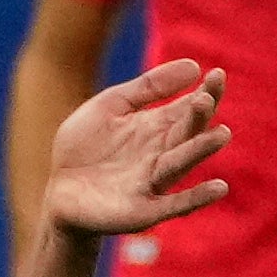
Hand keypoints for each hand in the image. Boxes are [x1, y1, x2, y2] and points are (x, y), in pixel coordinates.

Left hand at [46, 55, 231, 239]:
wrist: (55, 192)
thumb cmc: (84, 148)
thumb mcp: (110, 107)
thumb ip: (148, 86)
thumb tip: (194, 66)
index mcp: (158, 127)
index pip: (190, 108)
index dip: (206, 92)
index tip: (216, 74)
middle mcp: (163, 153)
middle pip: (189, 132)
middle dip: (200, 117)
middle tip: (205, 100)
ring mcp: (154, 182)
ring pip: (182, 163)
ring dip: (201, 151)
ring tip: (221, 134)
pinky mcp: (143, 210)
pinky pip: (174, 205)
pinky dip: (196, 198)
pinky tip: (219, 188)